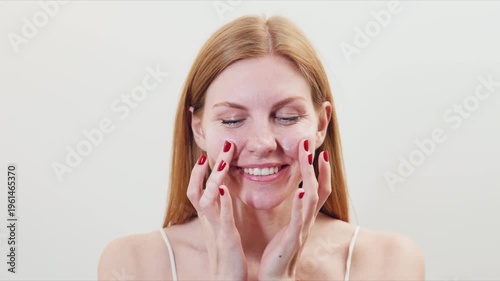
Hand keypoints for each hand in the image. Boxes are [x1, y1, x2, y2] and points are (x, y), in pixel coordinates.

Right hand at [186, 141, 247, 279]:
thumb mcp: (221, 229)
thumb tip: (219, 194)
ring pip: (206, 200)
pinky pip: (221, 219)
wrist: (227, 280)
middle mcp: (207, 221)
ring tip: (223, 162)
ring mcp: (215, 229)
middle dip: (206, 168)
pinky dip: (222, 204)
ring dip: (213, 179)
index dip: (198, 172)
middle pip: (196, 189)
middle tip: (223, 146)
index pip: (196, 190)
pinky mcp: (226, 239)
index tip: (205, 154)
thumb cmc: (226, 255)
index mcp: (208, 218)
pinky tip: (224, 190)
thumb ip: (220, 211)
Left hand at [258, 139, 331, 279]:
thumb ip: (295, 210)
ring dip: (311, 177)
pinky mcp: (293, 239)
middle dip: (316, 166)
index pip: (318, 188)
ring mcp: (302, 229)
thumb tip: (299, 193)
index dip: (321, 171)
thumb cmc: (280, 251)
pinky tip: (302, 192)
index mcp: (304, 216)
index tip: (319, 151)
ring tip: (308, 158)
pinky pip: (299, 220)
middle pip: (319, 188)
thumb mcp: (289, 226)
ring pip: (312, 199)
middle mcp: (307, 220)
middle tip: (311, 146)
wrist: (276, 276)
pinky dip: (302, 205)